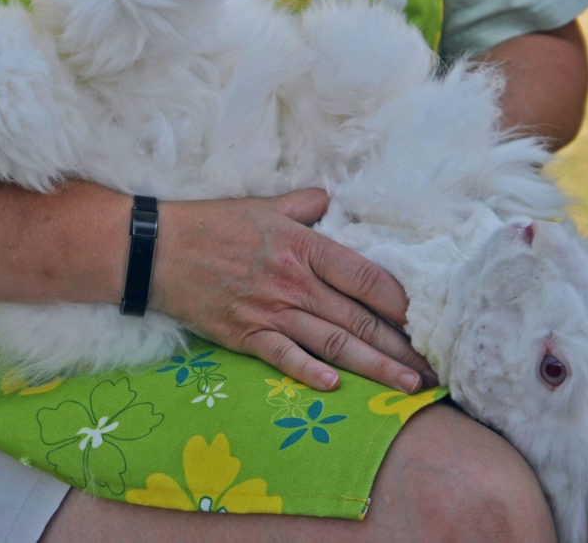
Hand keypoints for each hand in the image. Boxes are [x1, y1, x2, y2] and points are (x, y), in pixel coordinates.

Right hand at [150, 189, 432, 392]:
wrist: (156, 250)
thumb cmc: (211, 223)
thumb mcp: (263, 205)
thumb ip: (303, 204)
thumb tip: (330, 199)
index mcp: (304, 246)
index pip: (365, 276)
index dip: (399, 301)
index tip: (424, 318)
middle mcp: (294, 281)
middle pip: (358, 318)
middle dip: (399, 346)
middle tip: (431, 368)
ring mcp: (270, 310)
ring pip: (332, 342)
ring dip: (373, 367)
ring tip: (406, 387)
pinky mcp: (245, 333)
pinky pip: (284, 357)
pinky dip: (310, 372)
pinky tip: (338, 388)